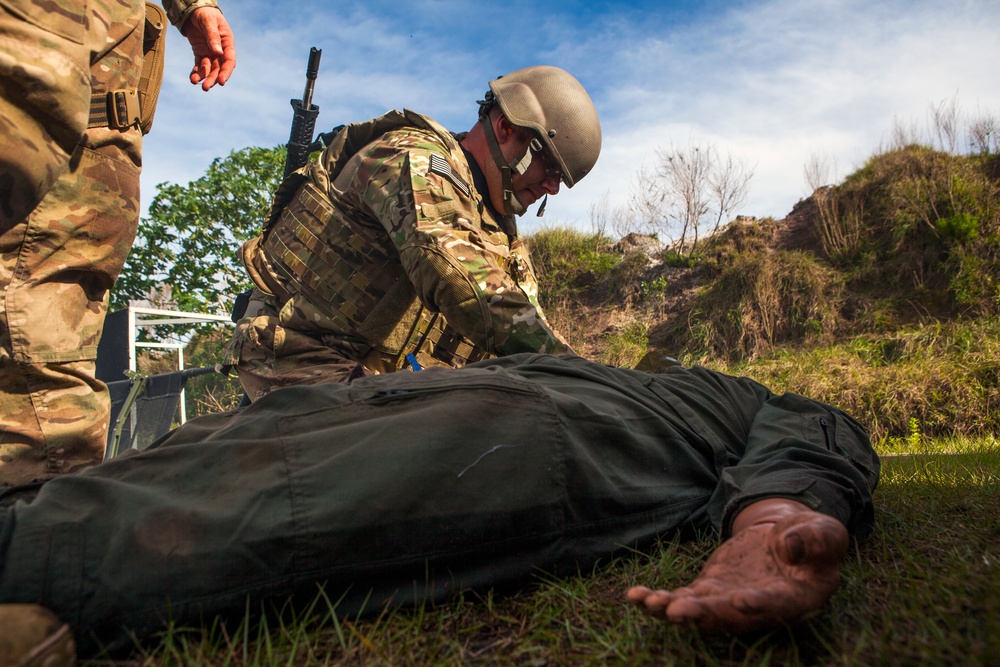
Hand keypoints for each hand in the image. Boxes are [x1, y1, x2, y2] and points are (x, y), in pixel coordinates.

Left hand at [182, 7, 235, 90]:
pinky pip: (199, 65)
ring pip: (209, 69)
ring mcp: (210, 52)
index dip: (226, 72)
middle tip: (206, 87)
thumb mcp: (208, 21)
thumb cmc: (205, 13)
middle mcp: (220, 50)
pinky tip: (192, 78)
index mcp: (227, 42)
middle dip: (213, 78)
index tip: (221, 81)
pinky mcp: (200, 52)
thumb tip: (218, 53)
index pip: (229, 60)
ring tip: (195, 82)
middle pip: (219, 68)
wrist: (194, 9)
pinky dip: (196, 72)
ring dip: (203, 77)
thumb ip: (213, 36)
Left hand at [627, 501, 848, 633]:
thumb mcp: (823, 531)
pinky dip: (659, 600)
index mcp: (796, 596)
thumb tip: (789, 547)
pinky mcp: (711, 590)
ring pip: (700, 612)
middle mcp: (760, 607)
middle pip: (730, 616)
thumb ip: (813, 539)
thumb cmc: (812, 537)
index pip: (777, 605)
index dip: (759, 605)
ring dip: (673, 610)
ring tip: (648, 603)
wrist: (789, 538)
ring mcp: (731, 600)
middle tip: (677, 611)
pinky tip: (635, 596)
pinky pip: (683, 599)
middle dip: (702, 615)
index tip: (740, 600)